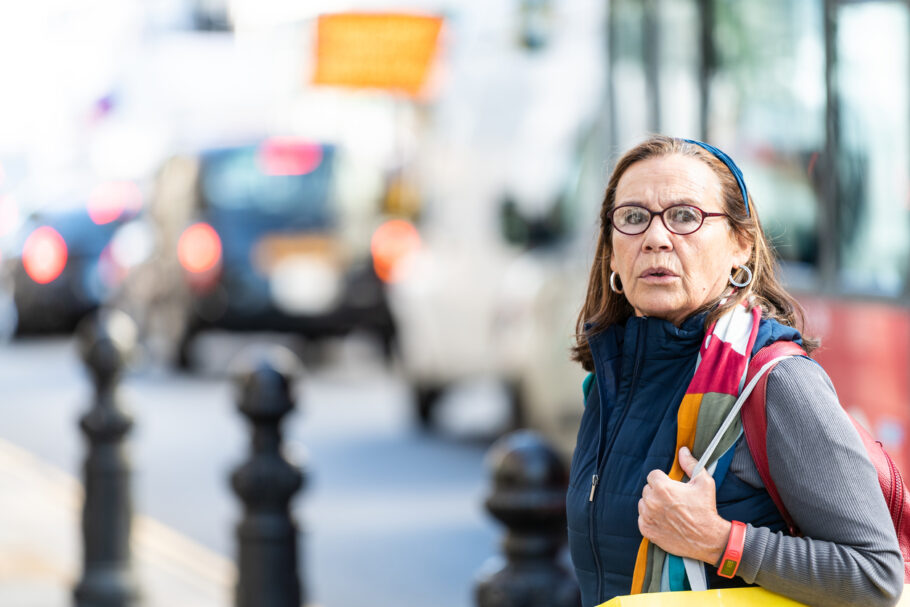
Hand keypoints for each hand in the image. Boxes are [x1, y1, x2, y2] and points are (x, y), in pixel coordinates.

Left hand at [638, 446, 731, 563]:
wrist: (707, 539)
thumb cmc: (705, 509)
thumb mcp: (704, 482)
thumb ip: (691, 464)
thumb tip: (683, 450)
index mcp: (662, 488)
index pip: (653, 475)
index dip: (663, 480)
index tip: (671, 487)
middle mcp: (651, 501)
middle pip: (647, 489)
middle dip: (658, 492)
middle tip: (672, 500)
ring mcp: (647, 516)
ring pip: (643, 503)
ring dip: (652, 505)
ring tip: (668, 511)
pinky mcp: (646, 530)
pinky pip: (642, 518)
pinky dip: (650, 519)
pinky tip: (664, 521)